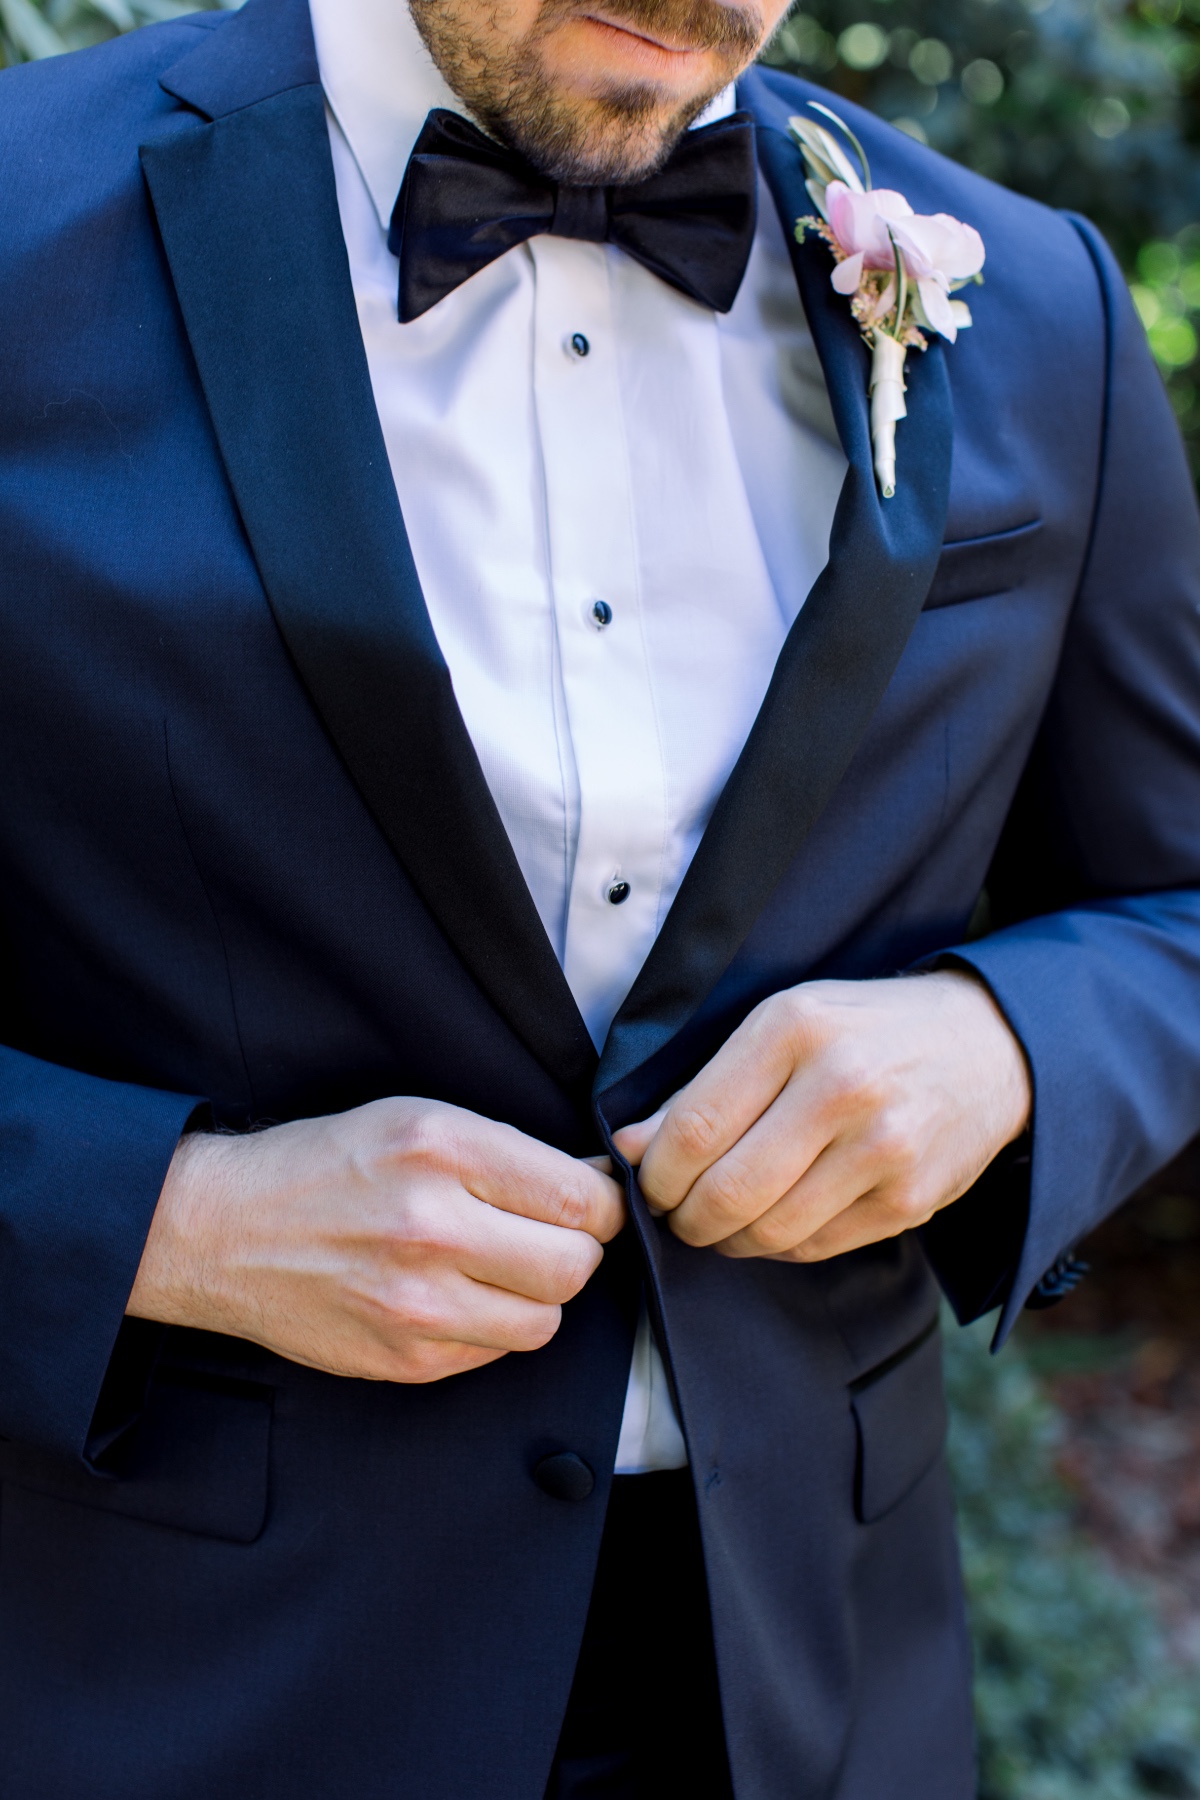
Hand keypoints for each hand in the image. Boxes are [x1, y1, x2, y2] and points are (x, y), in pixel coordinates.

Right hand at [128, 1098, 624, 1382]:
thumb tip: (600, 1182)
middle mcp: (431, 1225)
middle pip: (574, 1265)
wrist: (224, 1230)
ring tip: (498, 1268)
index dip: (603, 1204)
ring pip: (545, 1321)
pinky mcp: (403, 1357)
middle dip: (577, 1252)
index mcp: (443, 1149)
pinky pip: (494, 1353)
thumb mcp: (419, 1120)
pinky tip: (455, 1295)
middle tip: (548, 1237)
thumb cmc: (329, 1166)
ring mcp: (416, 1301)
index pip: (579, 1196)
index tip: (593, 1203)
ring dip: (536, 1297)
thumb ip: (510, 1152)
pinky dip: (490, 1327)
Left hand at [612, 972, 1030, 1262]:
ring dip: (727, 1239)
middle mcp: (842, 1087)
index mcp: (795, 1030)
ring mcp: (884, 1148)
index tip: (647, 1183)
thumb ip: (704, 1086)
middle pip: (727, 1191)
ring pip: (768, 1231)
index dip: (654, 1173)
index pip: (694, 1127)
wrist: (988, 1045)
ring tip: (720, 1221)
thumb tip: (627, 1147)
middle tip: (676, 1214)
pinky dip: (777, 1245)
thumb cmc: (864, 1031)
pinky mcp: (910, 1200)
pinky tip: (772, 1221)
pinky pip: (815, 1248)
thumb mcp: (782, 1024)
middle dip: (684, 1218)